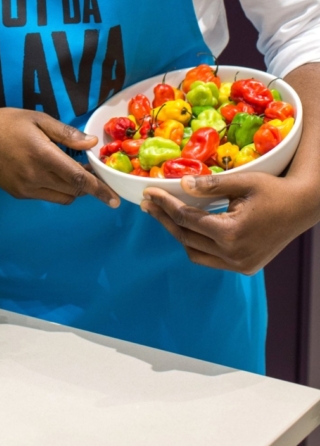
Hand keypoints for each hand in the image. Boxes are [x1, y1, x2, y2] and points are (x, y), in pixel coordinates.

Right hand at [0, 107, 119, 206]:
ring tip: (71, 171)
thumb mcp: (38, 120)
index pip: (77, 179)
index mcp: (43, 155)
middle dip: (87, 185)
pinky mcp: (18, 194)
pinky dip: (55, 189)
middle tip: (91, 170)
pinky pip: (46, 196)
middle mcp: (35, 177)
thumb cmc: (8, 123)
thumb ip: (66, 134)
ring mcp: (26, 188)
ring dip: (72, 189)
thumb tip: (91, 144)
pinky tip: (49, 172)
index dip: (98, 190)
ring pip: (62, 197)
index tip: (114, 200)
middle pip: (73, 191)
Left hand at [141, 172, 314, 272]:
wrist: (302, 207)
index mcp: (231, 233)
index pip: (187, 218)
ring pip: (196, 253)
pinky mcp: (245, 267)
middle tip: (148, 203)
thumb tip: (182, 183)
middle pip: (186, 237)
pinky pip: (211, 259)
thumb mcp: (242, 182)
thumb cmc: (273, 190)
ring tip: (164, 214)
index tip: (149, 192)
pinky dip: (196, 244)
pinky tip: (188, 227)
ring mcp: (240, 265)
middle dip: (164, 219)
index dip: (165, 204)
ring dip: (178, 234)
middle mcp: (234, 255)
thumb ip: (210, 185)